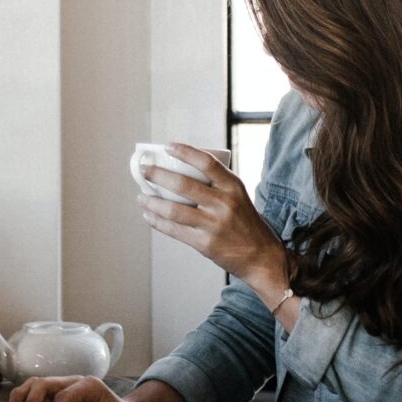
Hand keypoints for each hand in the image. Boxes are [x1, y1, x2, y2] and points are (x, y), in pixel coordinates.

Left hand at [138, 143, 288, 300]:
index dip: (185, 151)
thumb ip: (216, 184)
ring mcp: (214, 224)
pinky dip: (157, 221)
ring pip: (174, 209)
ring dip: (152, 202)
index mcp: (233, 186)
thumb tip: (180, 169)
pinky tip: (148, 215)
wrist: (261, 255)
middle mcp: (224, 203)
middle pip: (183, 184)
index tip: (167, 146)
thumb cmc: (245, 221)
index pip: (207, 162)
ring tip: (141, 196)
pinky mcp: (205, 243)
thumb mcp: (238, 196)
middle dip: (158, 175)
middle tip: (144, 170)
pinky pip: (174, 230)